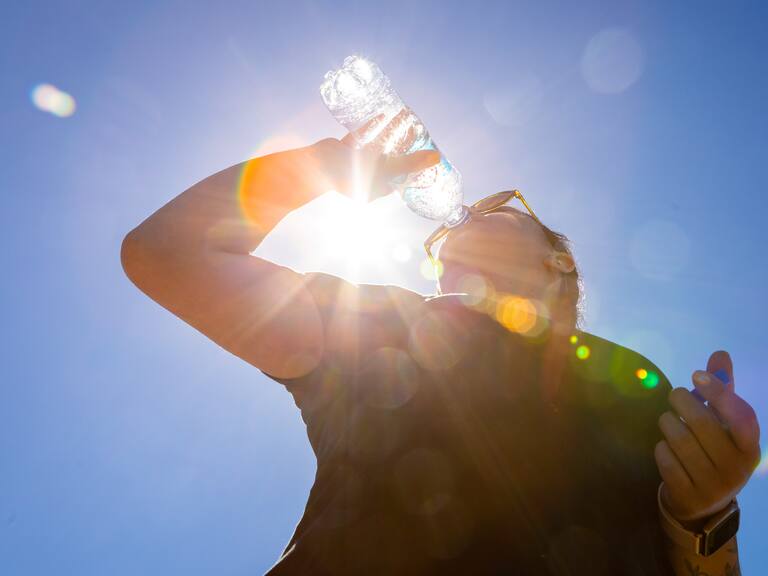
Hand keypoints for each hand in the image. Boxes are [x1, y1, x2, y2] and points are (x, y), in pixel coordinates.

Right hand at [307, 127, 439, 201]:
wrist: (314, 167)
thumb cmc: (349, 174)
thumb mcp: (385, 170)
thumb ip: (409, 164)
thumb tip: (436, 159)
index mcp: (376, 189)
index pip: (401, 180)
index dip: (414, 168)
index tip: (425, 154)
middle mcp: (366, 178)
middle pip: (392, 161)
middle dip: (404, 147)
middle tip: (419, 132)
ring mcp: (355, 164)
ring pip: (378, 147)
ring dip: (391, 134)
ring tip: (406, 119)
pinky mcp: (346, 150)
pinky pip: (362, 137)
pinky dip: (372, 127)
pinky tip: (383, 114)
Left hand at [654, 350, 760, 526]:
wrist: (703, 502)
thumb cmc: (714, 450)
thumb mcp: (724, 424)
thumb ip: (723, 390)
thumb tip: (720, 353)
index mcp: (750, 446)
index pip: (741, 417)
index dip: (718, 393)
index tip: (696, 374)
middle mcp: (736, 467)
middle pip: (702, 423)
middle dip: (682, 401)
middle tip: (676, 396)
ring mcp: (712, 484)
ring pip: (679, 439)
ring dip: (668, 423)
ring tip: (670, 421)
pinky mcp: (688, 494)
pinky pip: (665, 458)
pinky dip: (661, 447)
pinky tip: (667, 448)